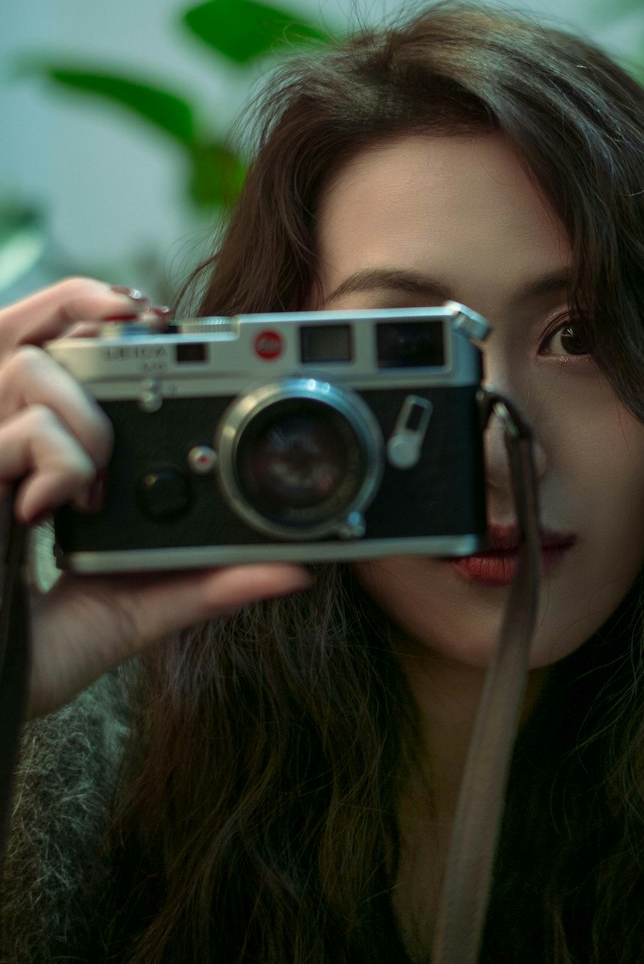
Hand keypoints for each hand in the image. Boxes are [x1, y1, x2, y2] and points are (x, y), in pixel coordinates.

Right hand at [0, 278, 311, 718]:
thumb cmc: (32, 656)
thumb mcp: (136, 612)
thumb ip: (208, 585)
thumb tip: (296, 569)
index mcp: (50, 468)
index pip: (66, 366)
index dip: (95, 316)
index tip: (152, 313)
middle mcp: (13, 450)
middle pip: (39, 332)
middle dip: (87, 308)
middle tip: (138, 325)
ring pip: (37, 367)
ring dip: (87, 416)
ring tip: (87, 482)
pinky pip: (27, 430)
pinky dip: (60, 460)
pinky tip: (49, 508)